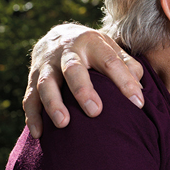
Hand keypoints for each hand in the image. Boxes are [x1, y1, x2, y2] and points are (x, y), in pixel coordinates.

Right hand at [22, 23, 144, 135]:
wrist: (58, 36)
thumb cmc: (94, 51)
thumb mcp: (112, 50)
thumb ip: (129, 66)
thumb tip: (140, 90)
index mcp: (92, 42)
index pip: (111, 61)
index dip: (125, 82)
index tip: (138, 104)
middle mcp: (67, 51)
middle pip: (73, 69)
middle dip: (83, 90)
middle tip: (95, 112)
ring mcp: (46, 64)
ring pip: (46, 83)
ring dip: (53, 103)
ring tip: (63, 124)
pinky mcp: (32, 78)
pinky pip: (29, 98)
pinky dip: (33, 115)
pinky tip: (39, 133)